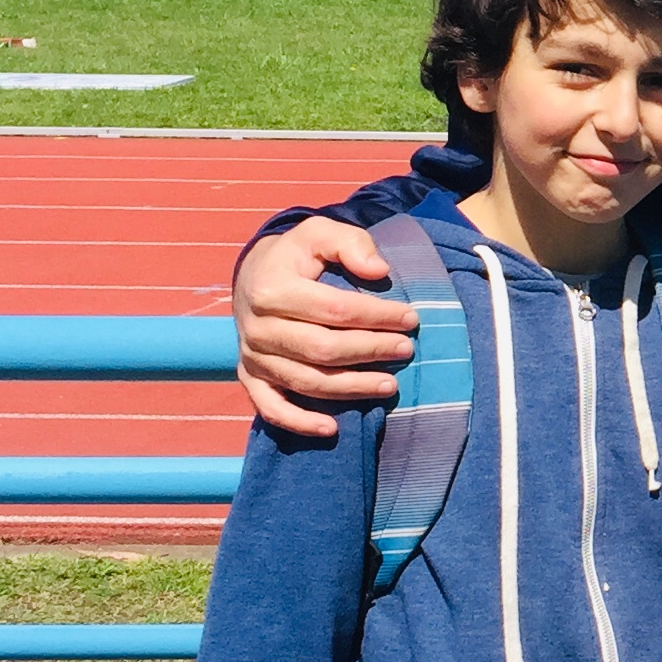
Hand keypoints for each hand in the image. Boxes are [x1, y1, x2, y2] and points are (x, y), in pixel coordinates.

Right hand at [233, 219, 418, 439]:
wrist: (254, 275)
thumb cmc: (297, 256)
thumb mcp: (320, 233)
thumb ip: (351, 243)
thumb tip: (379, 270)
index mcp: (272, 289)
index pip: (335, 310)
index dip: (377, 316)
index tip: (410, 319)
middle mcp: (257, 327)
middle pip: (322, 349)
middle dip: (370, 351)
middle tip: (407, 350)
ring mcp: (251, 356)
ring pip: (306, 381)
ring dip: (351, 389)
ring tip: (390, 386)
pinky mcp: (250, 377)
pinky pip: (271, 408)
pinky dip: (299, 422)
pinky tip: (332, 429)